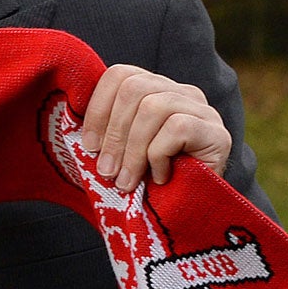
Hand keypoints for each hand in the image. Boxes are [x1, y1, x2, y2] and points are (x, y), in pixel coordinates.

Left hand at [78, 64, 230, 191]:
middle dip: (113, 134)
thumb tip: (69, 125)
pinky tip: (161, 178)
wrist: (192, 213)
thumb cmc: (148, 183)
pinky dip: (159, 156)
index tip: (89, 145)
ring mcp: (203, 110)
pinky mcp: (217, 132)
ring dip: (133, 150)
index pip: (120, 74)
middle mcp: (181, 92)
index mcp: (154, 90)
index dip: (98, 107)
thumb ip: (102, 135)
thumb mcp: (119, 154)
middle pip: (135, 88)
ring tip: (127, 181)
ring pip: (154, 107)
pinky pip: (177, 129)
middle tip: (106, 171)